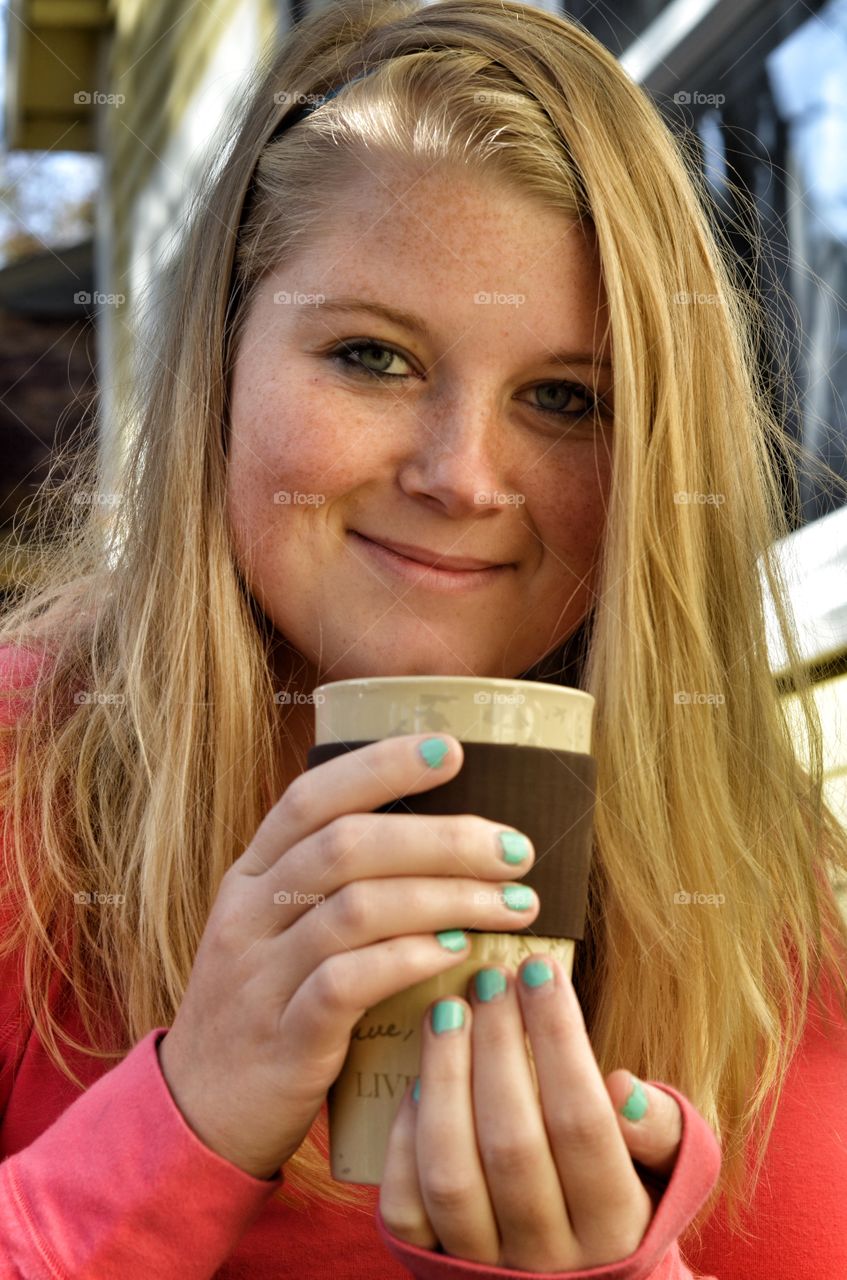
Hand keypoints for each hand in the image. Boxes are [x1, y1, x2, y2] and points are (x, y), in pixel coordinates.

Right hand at [156, 733, 543, 1179]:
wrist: (201, 1113)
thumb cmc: (269, 1007)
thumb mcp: (281, 933)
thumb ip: (340, 888)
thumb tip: (446, 843)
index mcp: (253, 875)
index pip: (312, 797)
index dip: (382, 766)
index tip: (454, 749)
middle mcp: (249, 913)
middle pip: (346, 846)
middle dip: (442, 839)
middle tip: (515, 849)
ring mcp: (259, 975)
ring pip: (357, 909)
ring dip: (447, 898)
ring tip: (512, 904)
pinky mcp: (283, 1037)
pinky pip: (346, 982)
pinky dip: (410, 959)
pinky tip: (458, 953)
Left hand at [379, 954, 682, 1270]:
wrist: (577, 1277)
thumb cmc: (622, 1190)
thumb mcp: (663, 1166)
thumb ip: (658, 1129)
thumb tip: (623, 1087)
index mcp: (615, 1225)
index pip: (583, 1120)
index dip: (558, 1037)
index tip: (539, 967)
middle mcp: (550, 1255)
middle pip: (512, 1142)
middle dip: (497, 1045)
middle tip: (489, 976)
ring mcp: (485, 1263)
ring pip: (452, 1173)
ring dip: (445, 1078)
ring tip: (447, 1009)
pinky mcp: (431, 1262)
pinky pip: (407, 1205)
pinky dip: (405, 1138)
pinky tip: (415, 1078)